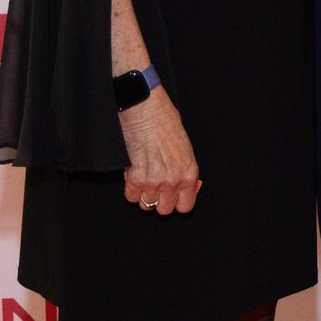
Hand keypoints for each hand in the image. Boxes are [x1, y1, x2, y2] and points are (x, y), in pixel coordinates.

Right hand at [119, 89, 200, 215]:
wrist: (147, 110)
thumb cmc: (166, 123)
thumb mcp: (185, 148)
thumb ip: (185, 170)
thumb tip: (189, 187)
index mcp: (189, 173)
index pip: (185, 206)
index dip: (177, 202)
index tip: (172, 196)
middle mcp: (173, 181)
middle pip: (164, 210)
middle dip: (160, 199)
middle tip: (156, 185)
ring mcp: (153, 182)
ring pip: (146, 205)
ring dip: (144, 193)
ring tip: (145, 175)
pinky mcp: (135, 178)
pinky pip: (131, 196)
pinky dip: (131, 187)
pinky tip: (134, 172)